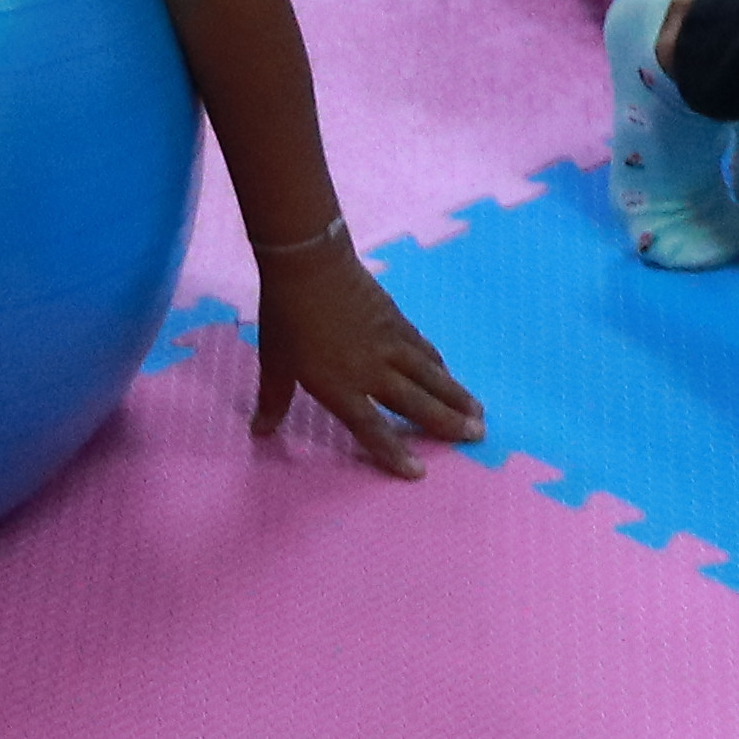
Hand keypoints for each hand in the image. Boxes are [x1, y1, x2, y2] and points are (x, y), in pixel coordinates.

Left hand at [250, 250, 484, 474]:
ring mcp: (390, 344)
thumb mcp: (274, 363)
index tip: (419, 472)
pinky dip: (439, 365)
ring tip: (478, 412)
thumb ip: (273, 399)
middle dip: (447, 422)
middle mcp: (374, 370)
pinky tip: (448, 373)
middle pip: (417, 402)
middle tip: (477, 436)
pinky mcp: (397, 321)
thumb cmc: (287, 318)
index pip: (372, 428)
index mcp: (341, 387)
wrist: (310, 266)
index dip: (394, 452)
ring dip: (456, 395)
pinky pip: (424, 349)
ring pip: (431, 375)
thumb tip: (259, 431)